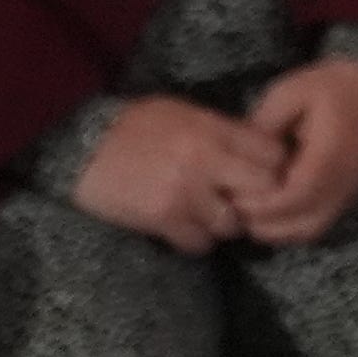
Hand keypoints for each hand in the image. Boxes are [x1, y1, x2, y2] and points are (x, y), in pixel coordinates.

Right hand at [66, 95, 268, 252]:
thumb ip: (220, 130)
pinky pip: (200, 243)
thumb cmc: (133, 126)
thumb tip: (257, 146)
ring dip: (225, 225)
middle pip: (263, 189)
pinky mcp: (162, 217)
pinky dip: (196, 241)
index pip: (272, 153)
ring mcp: (184, 190)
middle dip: (257, 199)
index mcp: (212, 128)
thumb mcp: (182, 113)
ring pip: (232, 224)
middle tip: (243, 202)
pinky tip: (185, 228)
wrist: (82, 148)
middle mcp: (205, 159)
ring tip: (209, 216)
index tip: (265, 175)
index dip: (275, 168)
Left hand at [231, 56, 357, 243]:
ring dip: (278, 230)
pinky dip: (291, 228)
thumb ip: (266, 124)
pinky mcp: (344, 196)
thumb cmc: (331, 87)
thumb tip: (240, 156)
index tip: (237, 196)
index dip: (266, 203)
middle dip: (266, 222)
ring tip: (249, 214)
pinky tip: (270, 214)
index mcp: (330, 153)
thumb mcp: (292, 92)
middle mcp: (342, 180)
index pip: (297, 194)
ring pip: (311, 230)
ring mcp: (346, 191)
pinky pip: (318, 225)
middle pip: (303, 221)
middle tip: (236, 208)